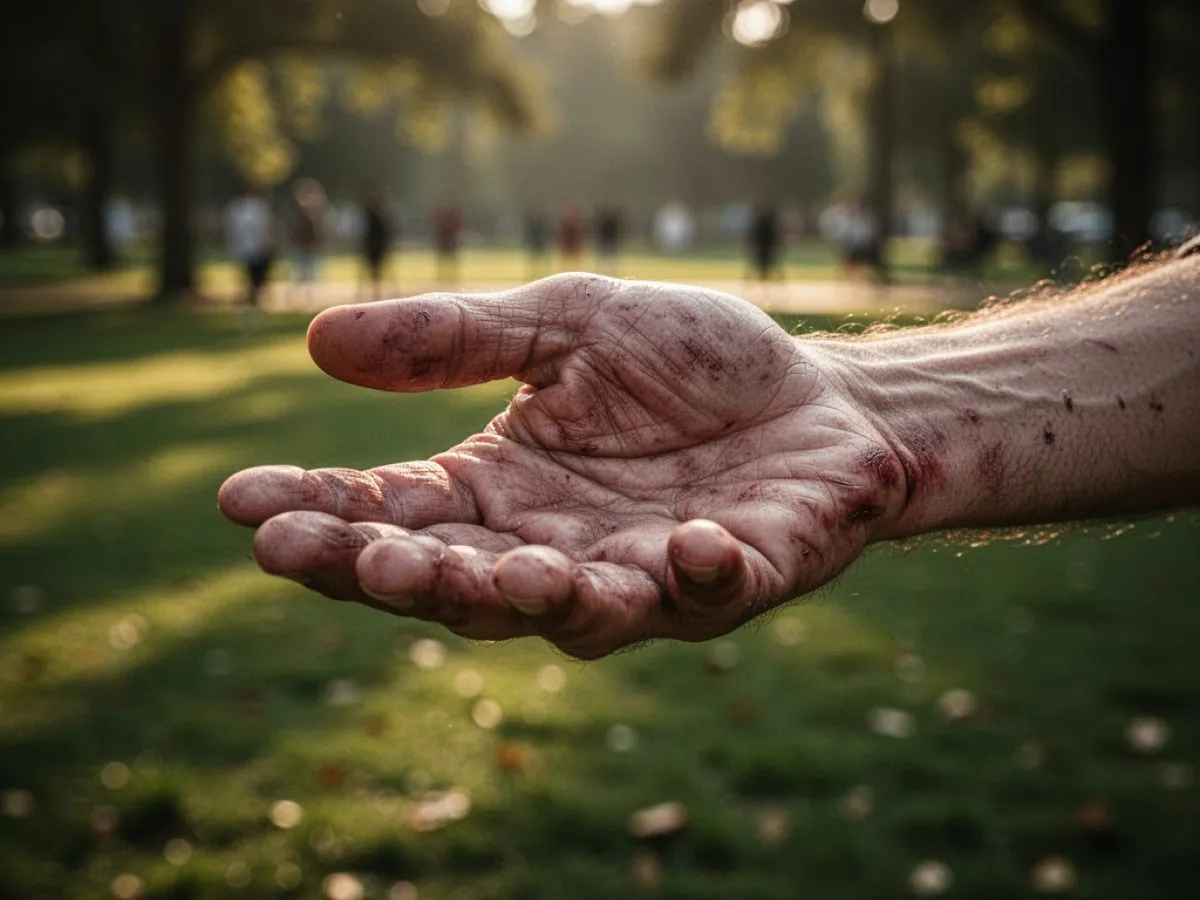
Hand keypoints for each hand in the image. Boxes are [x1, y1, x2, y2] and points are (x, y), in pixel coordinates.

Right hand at [218, 274, 907, 657]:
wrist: (822, 393)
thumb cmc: (691, 363)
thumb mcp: (568, 324)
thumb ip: (456, 339)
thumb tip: (314, 337)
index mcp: (504, 489)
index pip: (392, 512)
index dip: (321, 517)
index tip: (242, 506)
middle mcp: (557, 551)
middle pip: (461, 583)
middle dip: (407, 579)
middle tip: (358, 559)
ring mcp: (645, 578)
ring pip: (572, 614)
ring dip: (534, 600)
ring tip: (504, 572)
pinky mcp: (738, 579)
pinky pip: (711, 594)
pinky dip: (697, 578)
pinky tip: (689, 546)